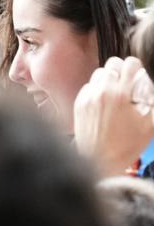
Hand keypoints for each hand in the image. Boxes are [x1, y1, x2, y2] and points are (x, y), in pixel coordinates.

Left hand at [73, 56, 153, 177]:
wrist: (99, 162)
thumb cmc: (125, 146)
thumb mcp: (150, 124)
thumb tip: (151, 89)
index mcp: (122, 94)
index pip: (130, 63)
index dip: (137, 67)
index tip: (138, 75)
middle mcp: (102, 92)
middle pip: (112, 64)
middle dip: (121, 70)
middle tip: (126, 82)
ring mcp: (88, 98)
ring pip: (98, 74)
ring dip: (108, 79)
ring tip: (114, 92)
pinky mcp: (78, 105)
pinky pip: (88, 86)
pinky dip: (96, 89)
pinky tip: (103, 101)